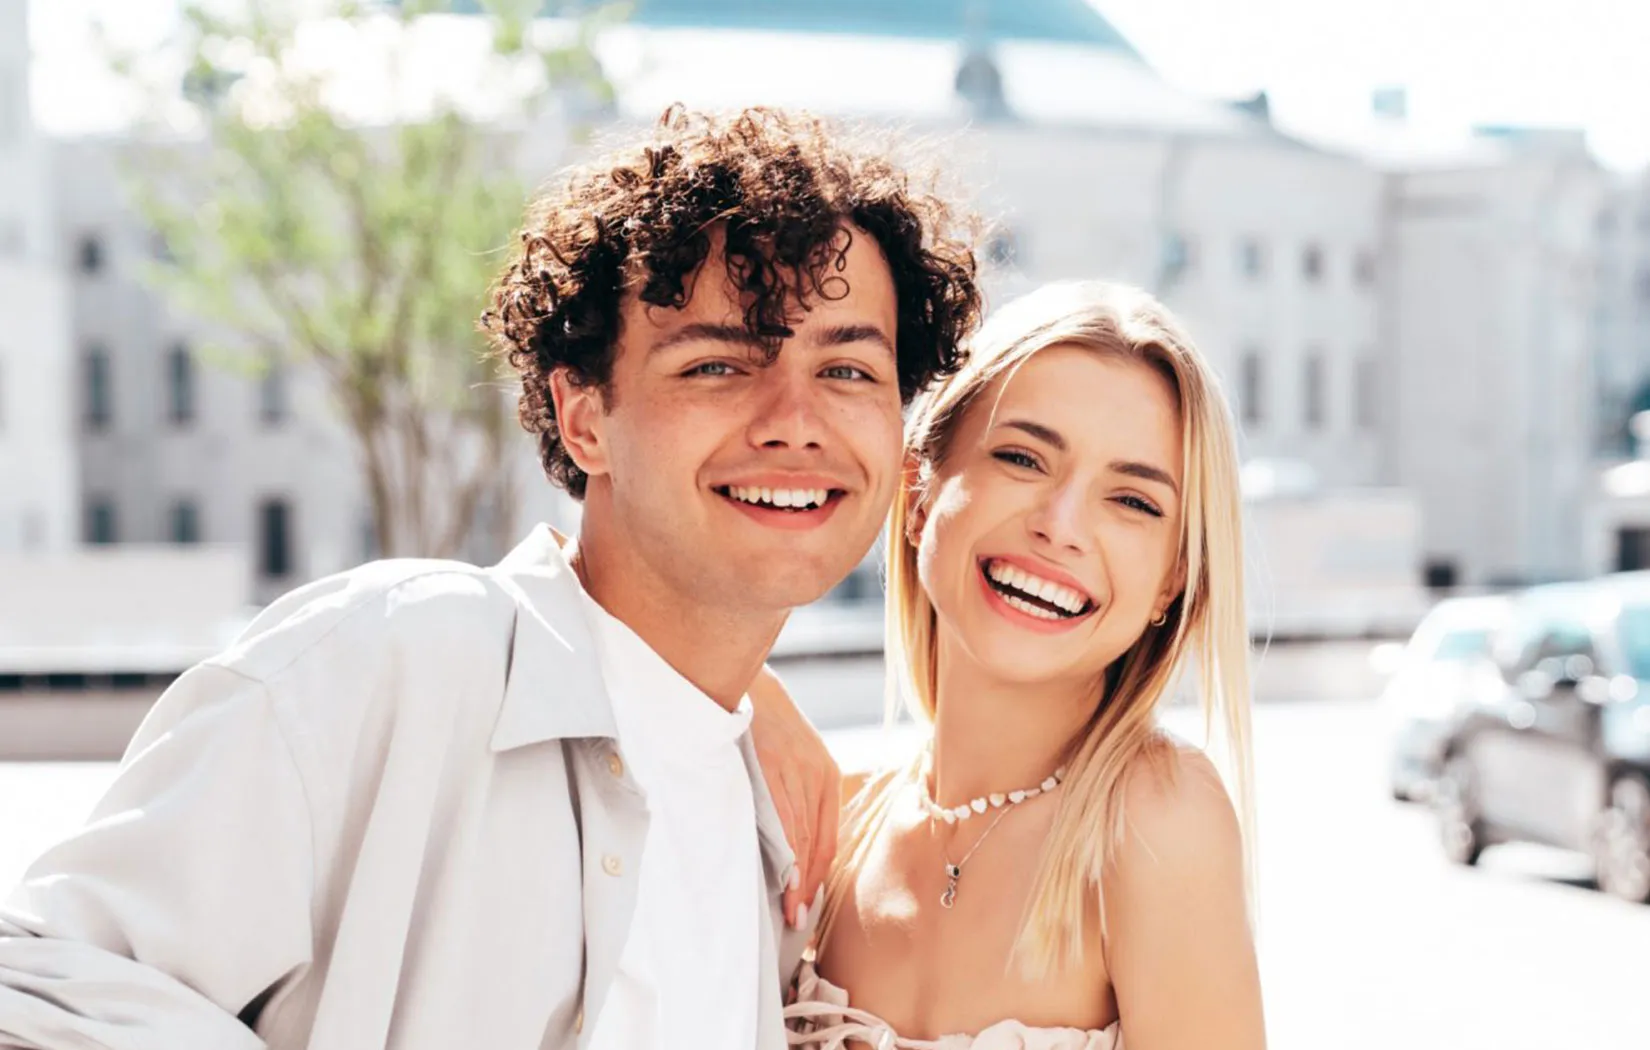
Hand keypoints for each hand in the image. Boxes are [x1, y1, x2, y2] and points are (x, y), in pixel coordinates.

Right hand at [749, 665, 839, 929]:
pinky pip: (781, 816)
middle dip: (807, 886)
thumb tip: (787, 850)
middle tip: (797, 920)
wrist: (742, 680)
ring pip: (799, 835)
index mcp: (825, 774)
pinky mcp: (773, 764)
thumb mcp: (791, 758)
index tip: (806, 907)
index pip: (827, 838)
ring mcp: (795, 769)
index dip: (818, 877)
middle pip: (816, 843)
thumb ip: (794, 798)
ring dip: (794, 876)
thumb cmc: (762, 726)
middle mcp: (817, 774)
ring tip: (787, 908)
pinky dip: (782, 847)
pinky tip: (779, 872)